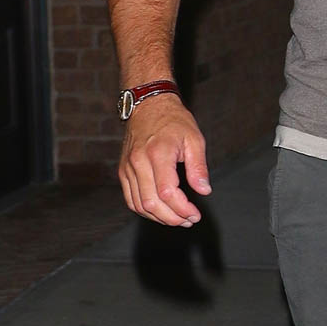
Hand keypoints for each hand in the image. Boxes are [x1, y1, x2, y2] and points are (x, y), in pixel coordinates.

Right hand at [118, 94, 211, 226]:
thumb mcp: (194, 139)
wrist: (149, 105)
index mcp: (158, 153)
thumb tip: (204, 191)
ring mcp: (127, 168)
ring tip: (178, 218)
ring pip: (139, 205)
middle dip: (172, 218)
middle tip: (189, 220)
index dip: (182, 209)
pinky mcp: (122, 171)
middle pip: (151, 203)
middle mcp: (138, 162)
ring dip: (159, 217)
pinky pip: (131, 199)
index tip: (195, 214)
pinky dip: (145, 210)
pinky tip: (161, 211)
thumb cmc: (174, 120)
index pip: (167, 192)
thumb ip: (198, 167)